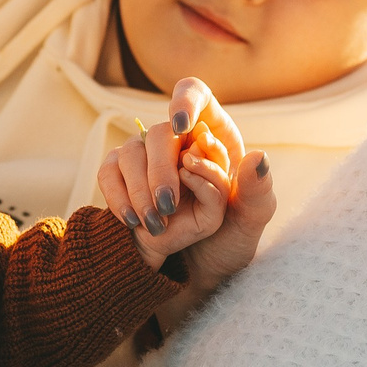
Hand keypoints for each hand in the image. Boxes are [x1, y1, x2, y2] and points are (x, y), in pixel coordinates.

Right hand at [96, 78, 272, 272]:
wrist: (194, 271)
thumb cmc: (227, 240)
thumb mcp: (251, 221)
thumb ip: (258, 191)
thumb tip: (258, 158)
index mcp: (213, 136)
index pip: (195, 95)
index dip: (185, 100)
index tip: (181, 125)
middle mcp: (178, 140)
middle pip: (161, 131)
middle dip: (162, 168)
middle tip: (168, 203)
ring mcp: (147, 156)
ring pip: (131, 151)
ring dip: (140, 189)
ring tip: (156, 222)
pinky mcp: (121, 175)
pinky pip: (109, 172)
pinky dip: (118, 197)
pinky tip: (134, 222)